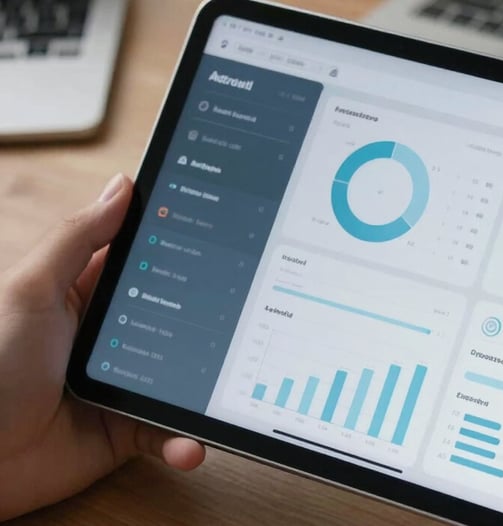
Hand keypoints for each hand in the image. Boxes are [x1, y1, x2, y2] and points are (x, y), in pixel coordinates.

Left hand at [0, 174, 204, 520]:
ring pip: (179, 379)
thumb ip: (78, 239)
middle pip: (175, 320)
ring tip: (227, 391)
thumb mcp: (30, 291)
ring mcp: (121, 384)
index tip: (228, 235)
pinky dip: (182, 442)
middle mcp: (111, 338)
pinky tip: (190, 446)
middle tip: (247, 315)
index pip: (145, 263)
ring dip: (204, 389)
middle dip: (209, 320)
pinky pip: (165, 433)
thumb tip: (123, 186)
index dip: (184, 248)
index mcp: (86, 297)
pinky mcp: (124, 431)